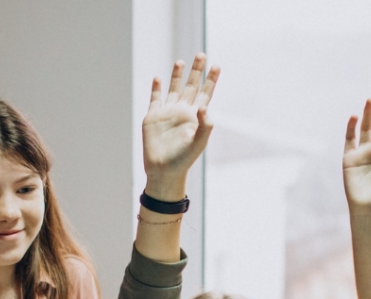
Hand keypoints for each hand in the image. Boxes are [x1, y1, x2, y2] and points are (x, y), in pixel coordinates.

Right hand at [142, 54, 219, 199]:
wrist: (163, 171)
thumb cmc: (183, 160)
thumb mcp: (198, 143)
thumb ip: (205, 125)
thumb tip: (203, 105)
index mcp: (195, 117)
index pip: (205, 93)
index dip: (211, 80)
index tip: (217, 66)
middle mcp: (182, 112)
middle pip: (191, 86)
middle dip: (196, 71)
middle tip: (201, 54)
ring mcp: (167, 113)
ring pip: (174, 89)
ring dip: (177, 76)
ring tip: (181, 61)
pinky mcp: (153, 117)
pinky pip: (155, 99)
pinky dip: (156, 88)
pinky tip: (158, 78)